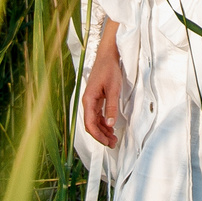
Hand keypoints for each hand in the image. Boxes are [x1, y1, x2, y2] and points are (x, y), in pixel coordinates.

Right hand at [81, 22, 125, 147]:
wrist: (107, 57)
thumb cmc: (109, 70)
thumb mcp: (113, 89)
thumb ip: (111, 107)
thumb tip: (110, 124)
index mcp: (89, 100)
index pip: (89, 123)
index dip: (98, 135)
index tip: (107, 142)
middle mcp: (87, 102)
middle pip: (91, 124)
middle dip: (101, 136)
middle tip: (112, 143)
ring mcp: (91, 101)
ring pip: (94, 121)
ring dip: (102, 130)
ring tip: (113, 138)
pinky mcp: (96, 99)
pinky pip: (97, 115)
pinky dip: (103, 123)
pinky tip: (110, 128)